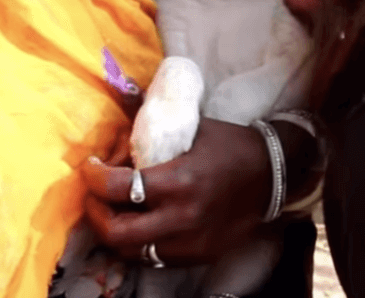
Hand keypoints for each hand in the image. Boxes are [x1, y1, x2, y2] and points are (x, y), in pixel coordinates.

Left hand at [81, 117, 270, 265]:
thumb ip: (152, 124)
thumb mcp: (192, 126)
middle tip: (94, 195)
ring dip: (115, 231)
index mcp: (180, 181)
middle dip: (96, 213)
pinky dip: (139, 243)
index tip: (90, 167)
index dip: (94, 178)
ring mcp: (190, 243)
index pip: (120, 188)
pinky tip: (139, 224)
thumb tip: (118, 106)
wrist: (275, 176)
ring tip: (112, 211)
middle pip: (117, 232)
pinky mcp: (198, 256)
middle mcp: (182, 218)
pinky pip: (154, 258)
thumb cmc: (231, 145)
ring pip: (132, 252)